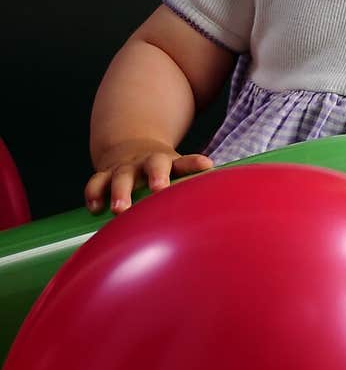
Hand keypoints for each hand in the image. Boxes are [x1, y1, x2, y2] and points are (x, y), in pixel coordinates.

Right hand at [85, 140, 214, 214]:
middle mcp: (147, 162)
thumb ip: (195, 192)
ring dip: (120, 191)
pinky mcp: (104, 175)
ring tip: (120, 210)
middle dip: (157, 176)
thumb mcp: (178, 174)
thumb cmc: (163, 171)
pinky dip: (94, 194)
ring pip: (121, 176)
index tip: (207, 166)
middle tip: (159, 189)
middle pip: (154, 164)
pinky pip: (95, 183)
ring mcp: (125, 168)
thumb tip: (228, 222)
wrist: (130, 147)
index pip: (186, 161)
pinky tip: (94, 208)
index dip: (195, 163)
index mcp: (170, 162)